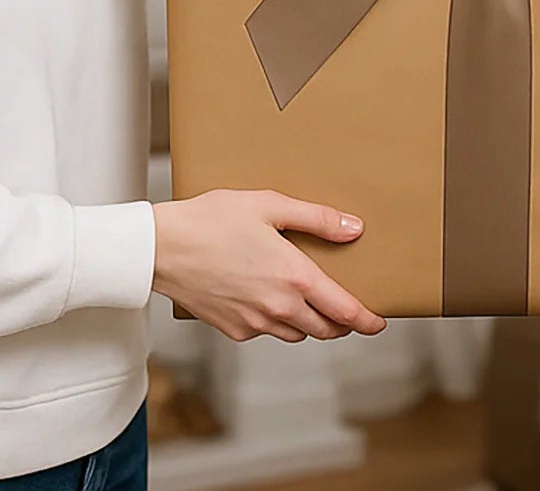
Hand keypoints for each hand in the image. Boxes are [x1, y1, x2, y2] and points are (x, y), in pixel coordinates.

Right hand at [151, 188, 386, 343]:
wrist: (161, 248)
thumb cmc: (212, 219)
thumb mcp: (270, 205)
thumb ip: (316, 218)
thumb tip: (353, 228)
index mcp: (294, 278)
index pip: (343, 311)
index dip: (366, 320)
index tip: (379, 322)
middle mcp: (278, 308)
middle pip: (324, 330)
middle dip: (341, 323)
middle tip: (347, 309)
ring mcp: (254, 323)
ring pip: (295, 333)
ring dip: (309, 323)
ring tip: (307, 298)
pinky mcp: (232, 330)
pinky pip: (265, 331)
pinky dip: (276, 320)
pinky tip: (267, 295)